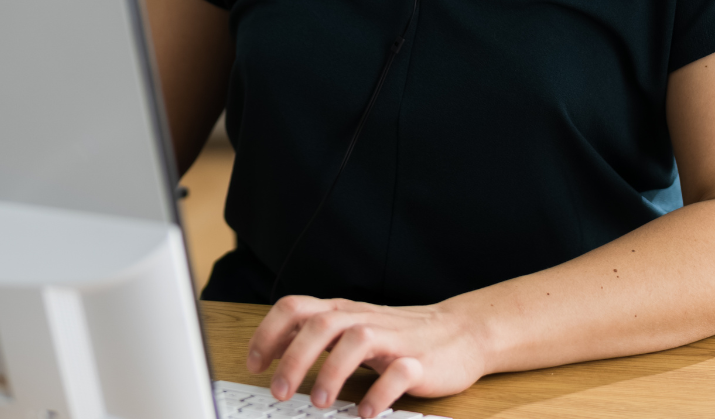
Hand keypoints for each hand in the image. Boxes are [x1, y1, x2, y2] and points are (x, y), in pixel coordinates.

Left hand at [246, 295, 485, 416]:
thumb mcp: (353, 329)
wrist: (460, 333)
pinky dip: (380, 392)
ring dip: (332, 372)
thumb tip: (273, 354)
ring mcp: (392, 338)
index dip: (269, 333)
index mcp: (342, 312)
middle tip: (279, 392)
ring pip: (356, 340)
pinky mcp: (420, 361)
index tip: (254, 365)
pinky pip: (399, 372)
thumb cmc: (398, 336)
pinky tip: (366, 412)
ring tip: (321, 404)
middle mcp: (363, 320)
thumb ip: (319, 337)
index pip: (295, 308)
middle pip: (320, 324)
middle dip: (294, 359)